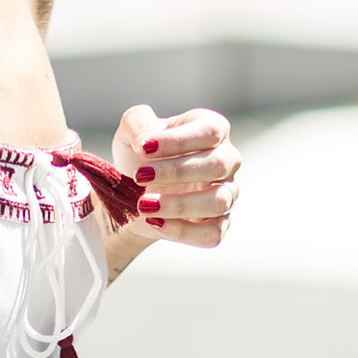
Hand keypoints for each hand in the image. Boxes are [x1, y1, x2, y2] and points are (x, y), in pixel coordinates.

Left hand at [112, 104, 238, 252]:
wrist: (132, 193)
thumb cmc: (140, 156)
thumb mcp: (131, 130)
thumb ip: (138, 123)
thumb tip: (146, 142)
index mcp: (213, 130)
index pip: (210, 130)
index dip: (178, 140)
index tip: (144, 148)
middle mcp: (226, 161)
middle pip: (218, 165)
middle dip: (176, 171)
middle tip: (140, 176)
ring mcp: (226, 194)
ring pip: (219, 201)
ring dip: (180, 204)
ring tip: (144, 204)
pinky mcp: (218, 224)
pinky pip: (212, 233)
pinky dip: (182, 231)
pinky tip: (155, 222)